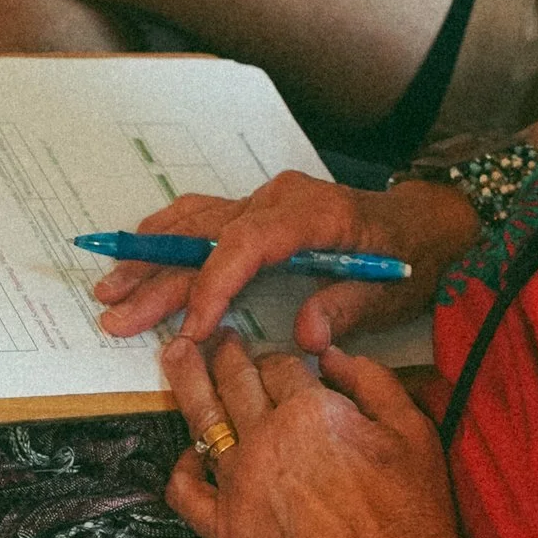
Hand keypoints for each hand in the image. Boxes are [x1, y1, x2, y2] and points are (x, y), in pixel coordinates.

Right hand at [93, 167, 479, 354]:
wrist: (426, 224)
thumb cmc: (410, 258)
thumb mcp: (391, 290)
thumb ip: (347, 309)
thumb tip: (307, 337)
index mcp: (313, 214)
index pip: (247, 244)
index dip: (213, 285)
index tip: (190, 329)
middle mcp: (280, 199)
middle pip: (207, 236)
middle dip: (159, 278)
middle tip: (116, 313)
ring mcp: (266, 200)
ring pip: (195, 223)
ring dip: (151, 255)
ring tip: (110, 285)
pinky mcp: (259, 209)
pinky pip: (204, 217)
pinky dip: (168, 234)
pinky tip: (140, 248)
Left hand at [161, 329, 466, 537]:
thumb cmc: (413, 512)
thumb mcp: (414, 429)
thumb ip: (373, 381)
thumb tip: (335, 355)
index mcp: (312, 410)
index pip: (283, 366)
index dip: (285, 361)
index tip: (287, 366)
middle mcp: (267, 439)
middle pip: (237, 381)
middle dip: (229, 354)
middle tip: (222, 340)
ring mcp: (240, 486)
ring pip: (203, 421)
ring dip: (188, 381)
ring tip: (177, 356)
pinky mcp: (228, 532)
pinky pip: (185, 493)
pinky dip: (181, 467)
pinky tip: (189, 454)